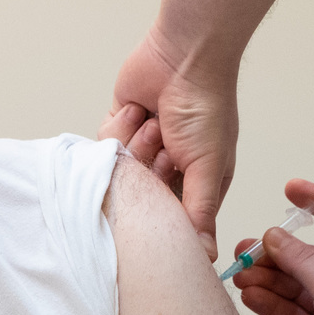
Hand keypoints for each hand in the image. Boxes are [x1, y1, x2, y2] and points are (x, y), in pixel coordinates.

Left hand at [111, 27, 238, 257]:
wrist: (183, 56)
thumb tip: (205, 257)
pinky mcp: (120, 126)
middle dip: (150, 174)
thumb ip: (200, 214)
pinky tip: (139, 112)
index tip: (162, 209)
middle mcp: (170, 165)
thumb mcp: (208, 168)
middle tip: (167, 152)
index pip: (174, 218)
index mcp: (199, 179)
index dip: (165, 214)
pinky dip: (121, 128)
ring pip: (122, 171)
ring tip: (157, 125)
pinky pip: (106, 145)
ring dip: (138, 147)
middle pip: (142, 196)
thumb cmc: (206, 108)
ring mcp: (143, 145)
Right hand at [233, 179, 313, 314]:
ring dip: (266, 278)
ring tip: (239, 273)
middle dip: (276, 252)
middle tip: (245, 248)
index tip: (291, 190)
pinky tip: (249, 295)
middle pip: (307, 257)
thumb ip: (302, 259)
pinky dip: (268, 304)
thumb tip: (275, 236)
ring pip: (292, 287)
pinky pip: (287, 314)